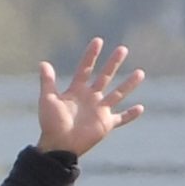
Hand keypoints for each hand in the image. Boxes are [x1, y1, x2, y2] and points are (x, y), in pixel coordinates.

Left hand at [38, 38, 144, 155]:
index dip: (91, 55)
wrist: (58, 144)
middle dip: (113, 63)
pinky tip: (141, 108)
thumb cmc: (50, 123)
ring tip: (140, 72)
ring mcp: (99, 110)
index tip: (98, 41)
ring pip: (118, 93)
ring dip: (129, 84)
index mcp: (76, 91)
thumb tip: (43, 63)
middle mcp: (90, 98)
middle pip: (105, 77)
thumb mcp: (47, 100)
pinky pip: (121, 118)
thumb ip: (48, 82)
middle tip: (122, 49)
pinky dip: (130, 115)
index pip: (85, 69)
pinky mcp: (106, 124)